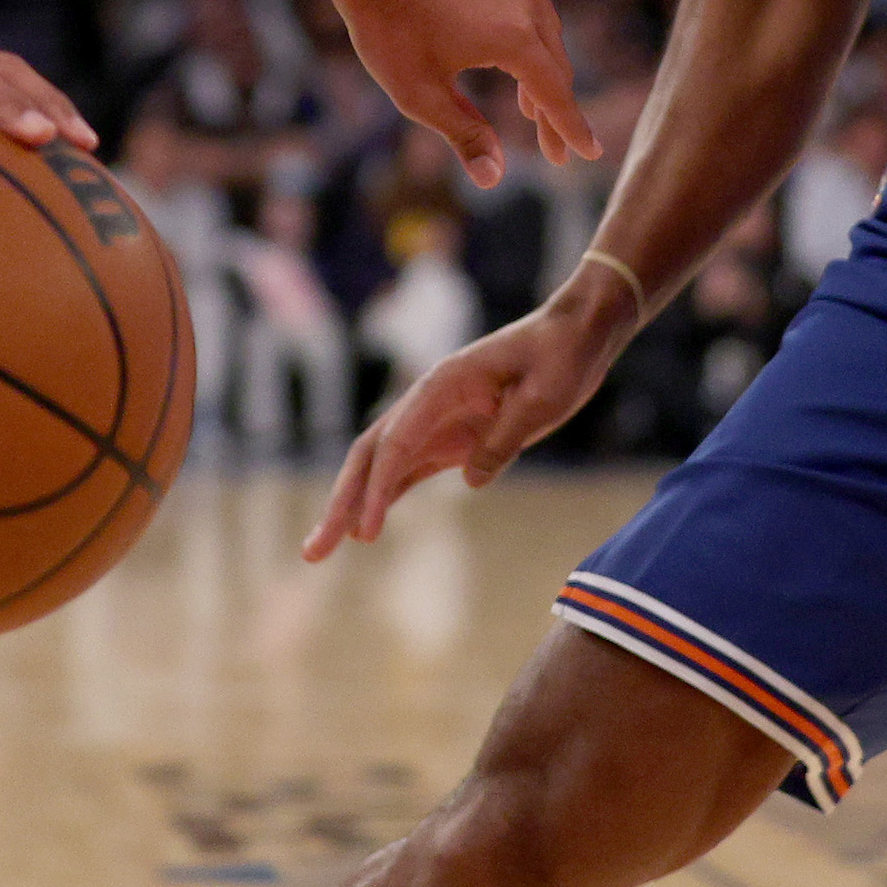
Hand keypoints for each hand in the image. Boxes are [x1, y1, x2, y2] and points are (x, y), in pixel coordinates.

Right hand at [303, 279, 629, 558]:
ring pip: (382, 467)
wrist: (573, 335)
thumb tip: (471, 478)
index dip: (377, 489)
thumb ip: (504, 438)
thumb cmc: (560, 357)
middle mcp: (427, 402)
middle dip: (340, 502)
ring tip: (323, 548)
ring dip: (352, 505)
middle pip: (369, 455)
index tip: (365, 531)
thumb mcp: (543, 398)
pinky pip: (408, 471)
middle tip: (313, 551)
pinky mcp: (454, 437)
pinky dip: (385, 498)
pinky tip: (365, 528)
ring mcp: (436, 420)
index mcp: (442, 384)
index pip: (396, 443)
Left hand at [323, 0, 598, 189]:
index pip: (556, 94)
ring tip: (528, 103)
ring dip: (539, 67)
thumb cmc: (389, 29)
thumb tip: (494, 178)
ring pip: (543, 27)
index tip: (589, 152)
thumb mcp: (420, 94)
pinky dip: (523, 25)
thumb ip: (464, 134)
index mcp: (516, 39)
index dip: (571, 127)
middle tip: (549, 146)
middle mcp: (528, 1)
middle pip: (555, 63)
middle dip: (553, 108)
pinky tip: (506, 41)